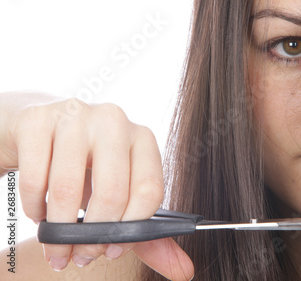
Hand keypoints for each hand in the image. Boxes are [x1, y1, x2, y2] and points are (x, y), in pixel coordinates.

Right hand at [0, 94, 193, 279]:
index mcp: (143, 139)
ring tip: (56, 242)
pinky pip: (34, 179)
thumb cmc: (86, 169)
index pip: (149, 190)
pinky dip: (33, 208)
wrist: (39, 133)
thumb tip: (185, 270)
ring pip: (68, 189)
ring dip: (58, 230)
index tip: (114, 248)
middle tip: (82, 254)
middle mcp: (114, 121)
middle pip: (112, 193)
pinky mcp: (37, 120)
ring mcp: (76, 116)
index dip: (131, 229)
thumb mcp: (121, 197)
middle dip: (93, 236)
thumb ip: (150, 235)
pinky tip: (38, 211)